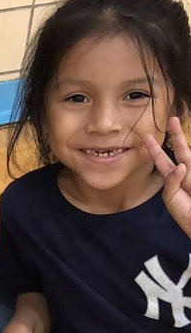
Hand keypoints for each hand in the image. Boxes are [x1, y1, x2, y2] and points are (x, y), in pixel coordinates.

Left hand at [145, 119, 190, 237]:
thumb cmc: (185, 213)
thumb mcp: (170, 198)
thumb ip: (171, 182)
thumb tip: (181, 166)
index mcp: (173, 179)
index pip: (162, 161)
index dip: (154, 149)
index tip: (145, 137)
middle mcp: (186, 173)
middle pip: (180, 151)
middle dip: (175, 135)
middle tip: (171, 119)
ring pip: (188, 156)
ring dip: (180, 141)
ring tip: (175, 126)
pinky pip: (190, 168)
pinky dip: (183, 172)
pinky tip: (184, 169)